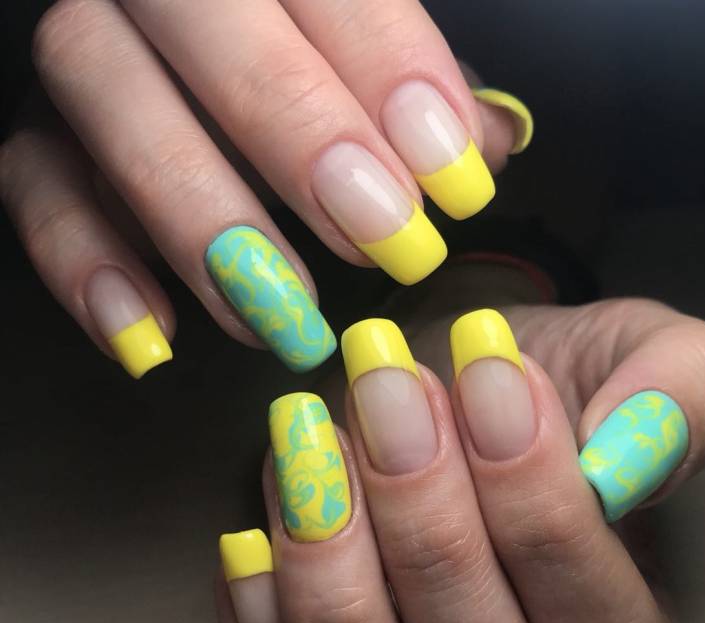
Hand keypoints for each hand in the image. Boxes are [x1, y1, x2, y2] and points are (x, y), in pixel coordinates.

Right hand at [0, 0, 528, 377]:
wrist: (187, 95)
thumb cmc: (308, 89)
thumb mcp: (374, 80)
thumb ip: (429, 99)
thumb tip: (486, 144)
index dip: (389, 71)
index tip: (450, 176)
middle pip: (200, 15)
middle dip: (298, 132)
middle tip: (384, 240)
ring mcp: (86, 57)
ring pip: (104, 98)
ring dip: (200, 216)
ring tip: (287, 311)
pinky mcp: (37, 138)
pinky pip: (32, 186)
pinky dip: (86, 264)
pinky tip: (154, 335)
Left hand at [215, 295, 704, 622]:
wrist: (428, 384)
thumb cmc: (520, 381)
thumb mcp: (633, 351)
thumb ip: (680, 392)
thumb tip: (641, 449)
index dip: (539, 504)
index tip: (489, 376)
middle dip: (428, 527)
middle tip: (391, 394)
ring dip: (336, 584)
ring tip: (315, 448)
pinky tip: (257, 538)